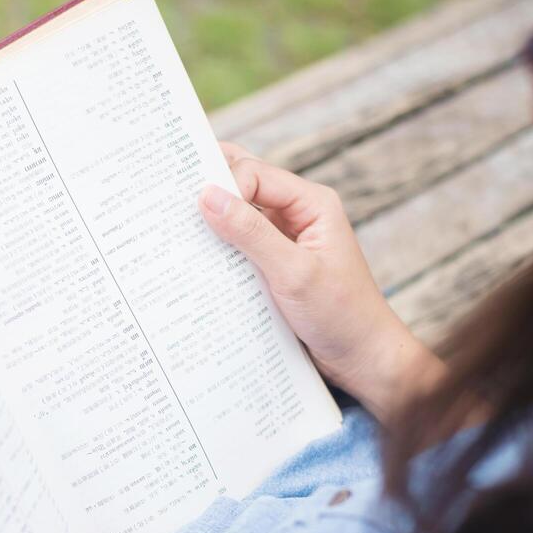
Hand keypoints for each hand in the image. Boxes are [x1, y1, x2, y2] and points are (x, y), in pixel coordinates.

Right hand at [198, 143, 444, 424]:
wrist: (362, 359)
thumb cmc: (341, 315)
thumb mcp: (293, 273)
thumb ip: (251, 233)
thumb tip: (207, 196)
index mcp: (312, 203)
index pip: (255, 173)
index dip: (224, 185)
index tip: (194, 209)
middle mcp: (298, 214)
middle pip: (245, 186)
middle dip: (211, 190)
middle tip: (169, 199)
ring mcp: (285, 240)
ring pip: (239, 217)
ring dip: (213, 224)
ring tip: (176, 230)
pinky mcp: (275, 266)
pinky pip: (241, 247)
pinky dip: (219, 250)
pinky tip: (196, 261)